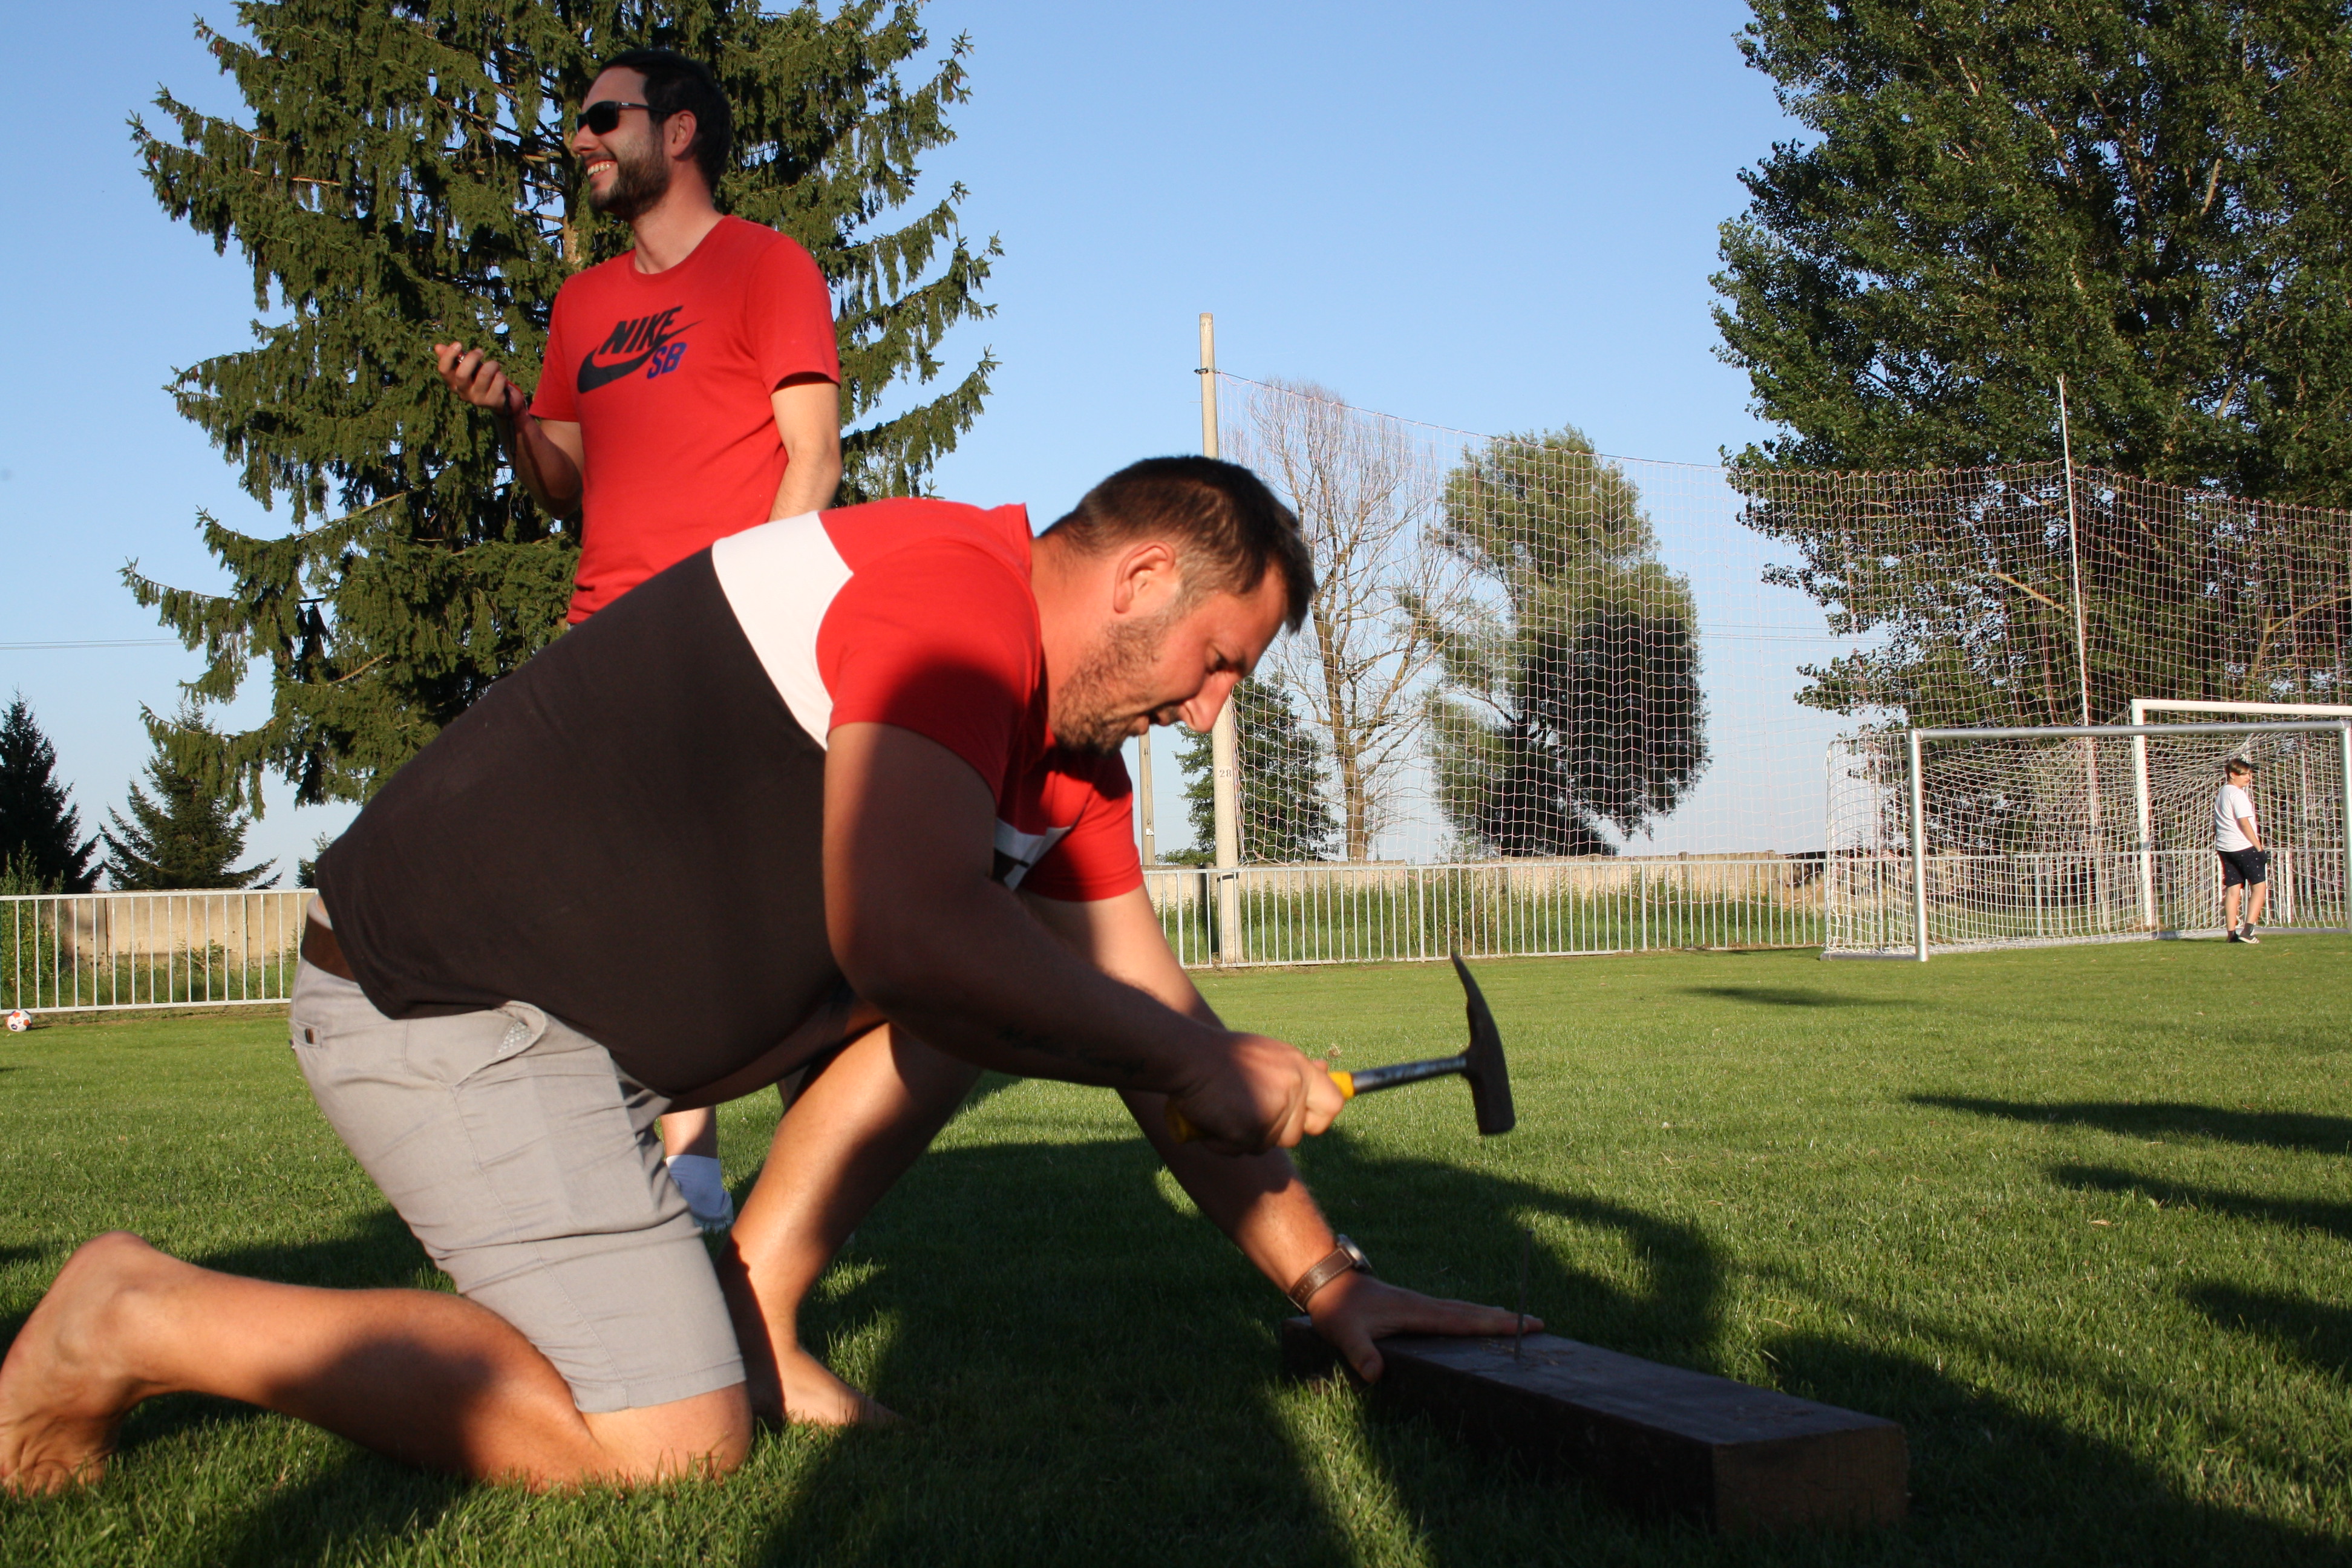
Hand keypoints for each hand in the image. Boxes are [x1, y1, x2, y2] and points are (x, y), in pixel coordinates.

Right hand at [433, 341, 527, 419]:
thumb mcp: (467, 368)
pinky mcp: (492, 402)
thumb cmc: (479, 379)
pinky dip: (501, 375)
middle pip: (462, 374)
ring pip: (484, 375)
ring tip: (494, 364)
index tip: (458, 344)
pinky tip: (500, 378)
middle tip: (480, 351)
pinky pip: (498, 380)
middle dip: (472, 358)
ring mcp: (477, 399)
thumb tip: (438, 347)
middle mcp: (463, 393)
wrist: (498, 399)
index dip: (448, 356)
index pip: (444, 371)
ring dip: (492, 365)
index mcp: (453, 384)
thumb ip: (455, 358)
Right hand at [1165, 1033, 1347, 1154]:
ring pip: (1266, 1145)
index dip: (1319, 1119)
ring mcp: (1272, 1110)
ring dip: (1244, 1137)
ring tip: (1225, 1110)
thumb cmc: (1223, 1055)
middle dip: (1271, 1132)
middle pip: (1295, 1135)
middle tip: (1245, 1111)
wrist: (1188, 1056)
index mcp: (1299, 1068)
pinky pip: (1240, 1150)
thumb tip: (1325, 1070)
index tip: (1305, 1121)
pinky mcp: (1250, 1129)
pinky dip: (1224, 1142)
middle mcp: (1292, 1089)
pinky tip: (1212, 1120)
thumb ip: (1294, 1069)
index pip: (1333, 1104)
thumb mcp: (1268, 1053)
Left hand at [1308, 1270, 1540, 1381]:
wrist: (1326, 1282)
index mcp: (1417, 1311)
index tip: (1524, 1324)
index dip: (1494, 1323)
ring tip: (1518, 1322)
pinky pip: (1452, 1312)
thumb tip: (1375, 1374)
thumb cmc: (1336, 1309)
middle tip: (1539, 1323)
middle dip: (1504, 1319)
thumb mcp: (1344, 1332)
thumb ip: (1359, 1352)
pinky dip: (1471, 1316)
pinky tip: (1476, 1319)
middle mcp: (1424, 1305)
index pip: (1463, 1320)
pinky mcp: (1413, 1308)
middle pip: (1472, 1312)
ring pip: (1464, 1310)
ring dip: (1491, 1315)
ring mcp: (1420, 1305)